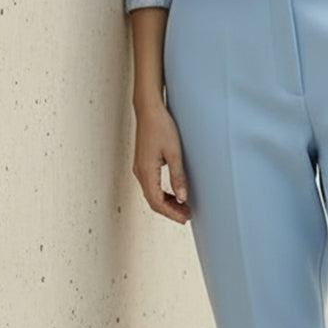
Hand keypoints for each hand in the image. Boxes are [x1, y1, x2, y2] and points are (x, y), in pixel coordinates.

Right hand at [132, 100, 191, 222]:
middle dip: (170, 211)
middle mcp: (140, 172)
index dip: (172, 213)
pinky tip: (175, 194)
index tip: (186, 218)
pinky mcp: (143, 164)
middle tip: (187, 216)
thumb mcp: (174, 152)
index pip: (157, 201)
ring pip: (152, 194)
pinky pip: (151, 186)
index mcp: (146, 171)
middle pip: (153, 201)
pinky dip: (163, 194)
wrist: (149, 110)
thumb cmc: (162, 127)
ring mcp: (140, 168)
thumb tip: (183, 198)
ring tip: (184, 207)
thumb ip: (178, 176)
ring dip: (167, 203)